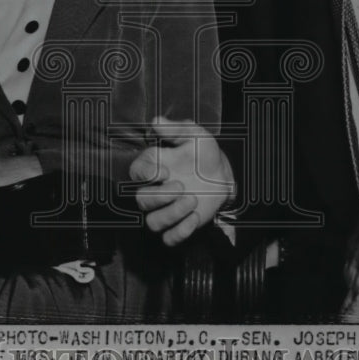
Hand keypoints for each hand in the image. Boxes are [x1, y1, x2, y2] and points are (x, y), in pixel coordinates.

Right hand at [130, 116, 235, 246]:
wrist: (223, 176)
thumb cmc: (205, 153)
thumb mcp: (196, 136)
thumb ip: (177, 128)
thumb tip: (156, 120)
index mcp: (155, 166)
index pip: (136, 173)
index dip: (146, 175)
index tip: (165, 171)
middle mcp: (155, 189)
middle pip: (141, 201)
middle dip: (160, 196)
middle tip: (182, 186)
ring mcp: (166, 209)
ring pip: (153, 223)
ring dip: (171, 214)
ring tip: (192, 201)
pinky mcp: (178, 224)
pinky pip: (169, 238)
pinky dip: (180, 232)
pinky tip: (195, 218)